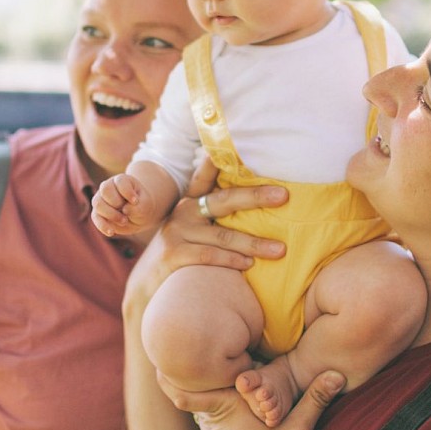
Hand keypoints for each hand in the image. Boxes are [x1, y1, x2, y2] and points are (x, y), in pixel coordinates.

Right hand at [91, 173, 153, 235]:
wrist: (138, 216)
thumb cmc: (142, 206)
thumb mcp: (145, 205)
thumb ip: (137, 207)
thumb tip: (124, 210)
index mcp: (122, 180)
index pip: (120, 181)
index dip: (127, 192)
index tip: (135, 201)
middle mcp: (109, 187)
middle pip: (105, 190)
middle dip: (116, 203)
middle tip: (127, 212)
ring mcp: (101, 199)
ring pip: (98, 203)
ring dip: (111, 215)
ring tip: (124, 221)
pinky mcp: (98, 213)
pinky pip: (95, 218)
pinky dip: (102, 225)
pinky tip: (111, 232)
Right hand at [123, 158, 288, 310]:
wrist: (146, 288)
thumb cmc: (179, 257)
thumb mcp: (191, 231)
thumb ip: (213, 220)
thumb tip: (254, 209)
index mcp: (190, 203)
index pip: (206, 176)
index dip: (219, 159)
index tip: (234, 141)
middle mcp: (183, 213)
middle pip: (225, 200)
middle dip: (256, 196)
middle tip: (284, 195)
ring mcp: (177, 233)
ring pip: (223, 235)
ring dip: (255, 243)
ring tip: (280, 249)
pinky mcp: (173, 255)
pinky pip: (209, 255)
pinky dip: (232, 260)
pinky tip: (250, 265)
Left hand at [164, 370, 345, 429]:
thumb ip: (315, 400)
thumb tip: (337, 374)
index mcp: (225, 404)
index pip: (185, 389)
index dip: (169, 375)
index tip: (158, 361)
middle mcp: (212, 415)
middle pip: (184, 392)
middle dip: (178, 375)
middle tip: (168, 356)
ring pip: (194, 405)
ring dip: (189, 390)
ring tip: (181, 370)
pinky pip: (202, 417)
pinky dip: (200, 405)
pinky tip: (207, 397)